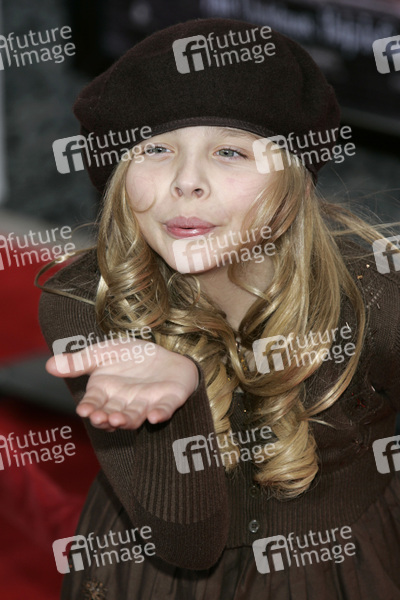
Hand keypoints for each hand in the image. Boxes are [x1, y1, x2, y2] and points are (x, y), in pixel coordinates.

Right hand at [46, 338, 198, 430]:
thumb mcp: (103, 353)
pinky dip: (160, 414)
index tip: (84, 410)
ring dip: (127, 420)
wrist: (163, 352)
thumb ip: (79, 362)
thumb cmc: (130, 356)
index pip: (94, 403)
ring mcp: (146, 403)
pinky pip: (164, 410)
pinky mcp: (168, 400)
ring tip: (119, 419)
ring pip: (135, 416)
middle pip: (112, 414)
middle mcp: (124, 402)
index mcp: (106, 392)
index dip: (90, 407)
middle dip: (106, 418)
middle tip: (100, 418)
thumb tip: (49, 365)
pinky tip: (155, 417)